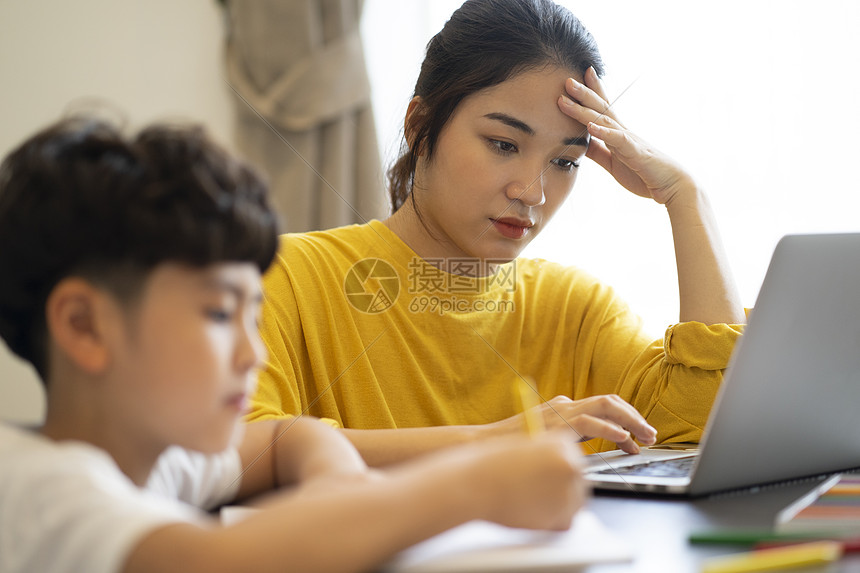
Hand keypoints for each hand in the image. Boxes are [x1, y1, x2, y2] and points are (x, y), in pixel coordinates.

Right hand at [467, 432, 587, 530]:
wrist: (475, 484)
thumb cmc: (491, 465)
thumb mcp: (524, 449)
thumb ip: (545, 458)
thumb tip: (557, 473)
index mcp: (562, 442)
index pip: (573, 461)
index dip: (557, 473)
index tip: (545, 480)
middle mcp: (571, 463)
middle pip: (578, 482)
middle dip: (561, 490)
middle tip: (536, 494)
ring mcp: (570, 489)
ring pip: (575, 503)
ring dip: (557, 506)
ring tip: (529, 502)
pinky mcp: (563, 515)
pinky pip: (566, 522)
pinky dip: (551, 522)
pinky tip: (531, 513)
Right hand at [491, 394, 656, 453]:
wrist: (483, 447)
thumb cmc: (509, 451)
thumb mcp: (543, 444)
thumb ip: (564, 444)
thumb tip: (582, 456)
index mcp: (563, 408)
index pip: (603, 407)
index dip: (625, 420)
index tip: (637, 440)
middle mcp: (564, 405)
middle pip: (610, 401)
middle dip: (635, 417)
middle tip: (651, 435)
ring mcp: (560, 411)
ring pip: (606, 405)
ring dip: (631, 421)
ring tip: (645, 437)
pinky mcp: (556, 423)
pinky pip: (590, 421)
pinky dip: (610, 429)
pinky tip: (624, 439)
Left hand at [558, 66, 694, 205]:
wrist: (671, 186)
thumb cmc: (643, 174)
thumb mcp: (612, 162)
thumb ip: (597, 151)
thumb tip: (579, 143)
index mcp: (617, 134)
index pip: (602, 109)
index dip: (591, 93)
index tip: (576, 78)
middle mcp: (623, 132)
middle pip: (601, 108)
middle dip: (584, 93)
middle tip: (567, 80)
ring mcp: (629, 140)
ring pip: (604, 119)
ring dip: (585, 108)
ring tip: (568, 97)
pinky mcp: (635, 152)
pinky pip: (618, 139)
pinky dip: (603, 132)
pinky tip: (590, 125)